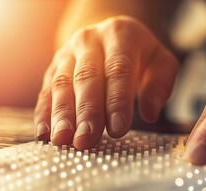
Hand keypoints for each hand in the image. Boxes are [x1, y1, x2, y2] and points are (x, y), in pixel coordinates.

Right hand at [34, 16, 178, 148]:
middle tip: (87, 140)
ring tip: (62, 140)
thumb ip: (160, 85)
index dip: (118, 101)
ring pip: (61, 84)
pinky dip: (43, 113)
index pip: (119, 70)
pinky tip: (44, 133)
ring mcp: (67, 53)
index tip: (118, 130)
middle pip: (87, 78)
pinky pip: (46, 91)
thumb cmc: (141, 55)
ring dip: (61, 115)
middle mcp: (89, 40)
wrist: (109, 36)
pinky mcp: (53, 68)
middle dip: (87, 112)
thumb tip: (150, 114)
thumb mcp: (161, 62)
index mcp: (120, 35)